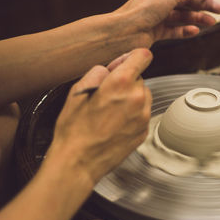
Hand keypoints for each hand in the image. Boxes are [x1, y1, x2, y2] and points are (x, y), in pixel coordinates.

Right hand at [46, 48, 152, 183]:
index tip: (125, 63)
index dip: (132, 57)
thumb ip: (98, 72)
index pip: (142, 56)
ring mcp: (143, 117)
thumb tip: (111, 69)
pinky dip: (133, 114)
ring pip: (143, 95)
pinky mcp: (144, 131)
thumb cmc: (75, 131)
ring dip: (131, 98)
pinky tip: (115, 123)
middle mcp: (137, 98)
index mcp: (121, 84)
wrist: (79, 163)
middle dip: (126, 82)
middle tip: (107, 94)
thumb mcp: (77, 92)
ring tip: (110, 111)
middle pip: (139, 78)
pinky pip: (142, 113)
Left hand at [113, 0, 219, 46]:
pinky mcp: (157, 30)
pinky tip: (194, 31)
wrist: (127, 31)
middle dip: (205, 4)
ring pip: (184, 16)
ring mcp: (159, 15)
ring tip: (211, 22)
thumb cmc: (142, 9)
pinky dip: (185, 30)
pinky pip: (175, 30)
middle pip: (188, 0)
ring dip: (199, 18)